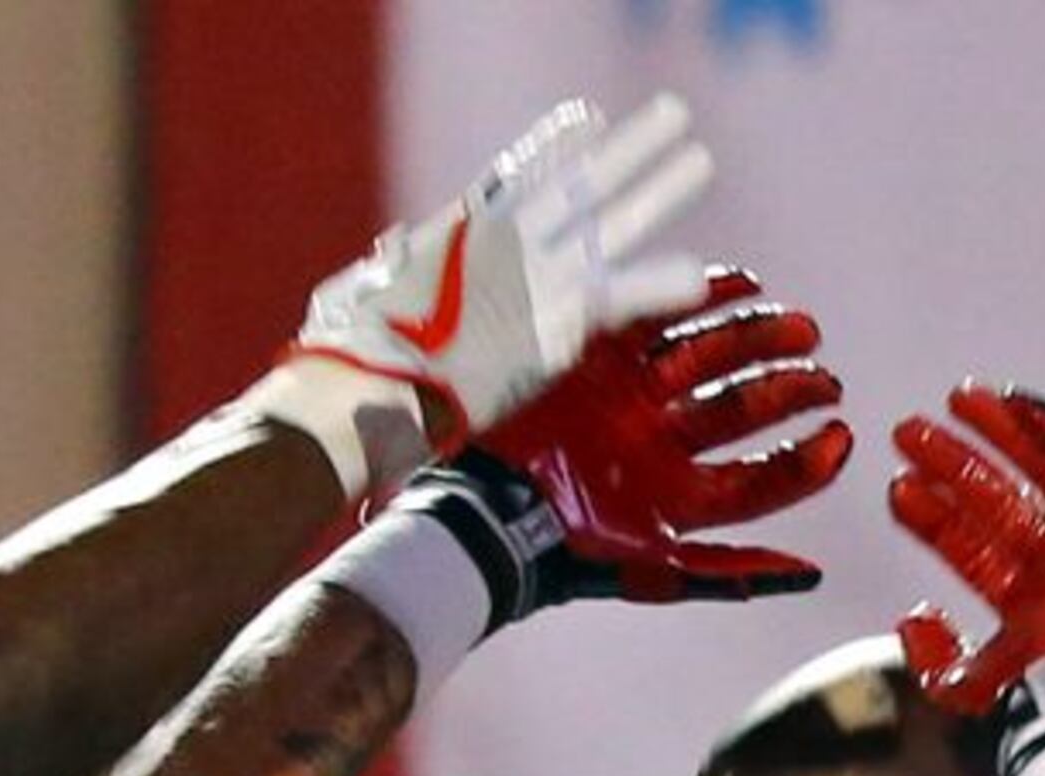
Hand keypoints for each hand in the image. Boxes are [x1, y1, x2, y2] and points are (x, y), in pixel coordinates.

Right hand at [289, 96, 716, 450]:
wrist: (365, 389)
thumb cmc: (344, 354)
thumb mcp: (355, 295)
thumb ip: (384, 270)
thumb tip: (392, 251)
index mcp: (455, 234)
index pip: (517, 176)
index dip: (555, 146)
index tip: (589, 118)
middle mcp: (503, 242)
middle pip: (581, 184)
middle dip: (630, 151)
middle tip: (674, 118)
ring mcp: (533, 277)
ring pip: (612, 223)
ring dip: (660, 190)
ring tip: (700, 160)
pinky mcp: (554, 322)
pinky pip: (619, 299)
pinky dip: (656, 286)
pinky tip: (697, 275)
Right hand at [464, 267, 853, 611]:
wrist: (491, 513)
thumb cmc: (570, 554)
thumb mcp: (657, 572)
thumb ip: (730, 571)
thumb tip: (813, 576)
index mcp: (680, 496)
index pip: (762, 476)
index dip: (807, 460)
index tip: (840, 436)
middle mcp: (663, 443)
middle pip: (744, 408)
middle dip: (789, 390)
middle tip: (823, 376)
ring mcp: (634, 397)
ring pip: (713, 357)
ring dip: (760, 339)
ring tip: (800, 329)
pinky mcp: (602, 358)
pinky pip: (660, 316)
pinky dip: (704, 298)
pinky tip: (747, 287)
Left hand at [888, 382, 1044, 714]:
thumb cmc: (1028, 697)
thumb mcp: (962, 684)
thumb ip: (931, 657)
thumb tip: (913, 619)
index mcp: (1027, 601)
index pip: (971, 546)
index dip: (933, 516)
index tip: (897, 486)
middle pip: (1001, 500)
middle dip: (955, 464)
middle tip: (908, 432)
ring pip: (1043, 473)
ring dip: (1003, 435)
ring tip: (958, 400)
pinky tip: (1014, 405)